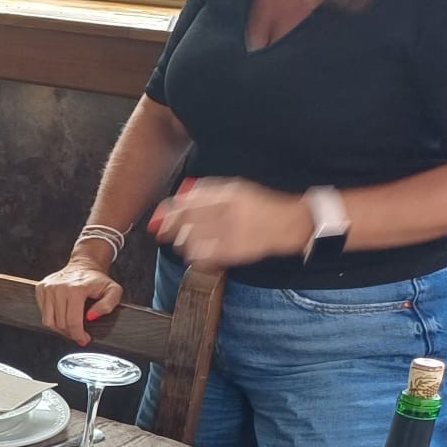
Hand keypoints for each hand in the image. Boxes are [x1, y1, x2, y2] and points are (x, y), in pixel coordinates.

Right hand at [36, 249, 122, 345]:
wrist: (84, 265)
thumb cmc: (98, 280)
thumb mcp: (113, 291)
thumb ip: (108, 305)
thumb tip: (90, 316)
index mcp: (76, 289)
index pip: (72, 321)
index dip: (78, 335)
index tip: (84, 340)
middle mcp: (58, 288)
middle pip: (60, 323)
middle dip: (71, 334)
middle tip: (79, 335)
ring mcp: (47, 288)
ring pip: (49, 321)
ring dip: (60, 329)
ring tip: (70, 329)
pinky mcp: (40, 288)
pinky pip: (43, 313)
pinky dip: (52, 319)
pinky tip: (62, 317)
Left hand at [151, 176, 311, 268]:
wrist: (288, 224)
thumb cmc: (258, 205)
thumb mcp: (233, 189)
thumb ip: (204, 191)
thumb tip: (177, 198)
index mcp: (227, 196)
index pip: (187, 205)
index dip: (168, 213)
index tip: (159, 218)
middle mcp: (228, 215)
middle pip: (185, 224)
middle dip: (170, 229)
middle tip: (164, 230)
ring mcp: (230, 235)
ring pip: (190, 242)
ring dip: (182, 242)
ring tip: (186, 239)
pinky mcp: (233, 253)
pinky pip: (202, 257)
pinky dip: (194, 255)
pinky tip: (198, 250)